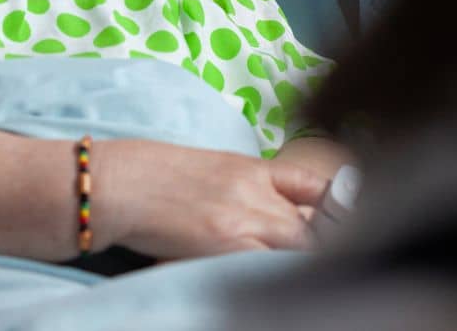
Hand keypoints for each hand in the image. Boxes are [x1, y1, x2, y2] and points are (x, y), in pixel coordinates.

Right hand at [92, 139, 326, 259]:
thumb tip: (268, 219)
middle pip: (313, 225)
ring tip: (298, 282)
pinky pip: (269, 267)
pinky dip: (275, 276)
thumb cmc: (152, 175)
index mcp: (250, 168)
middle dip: (320, 248)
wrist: (117, 183)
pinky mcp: (227, 244)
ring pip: (299, 248)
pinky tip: (273, 287)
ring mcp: (244, 219)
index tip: (339, 224)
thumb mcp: (208, 170)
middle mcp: (255, 192)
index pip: (314, 185)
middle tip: (321, 266)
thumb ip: (243, 189)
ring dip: (300, 266)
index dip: (335, 207)